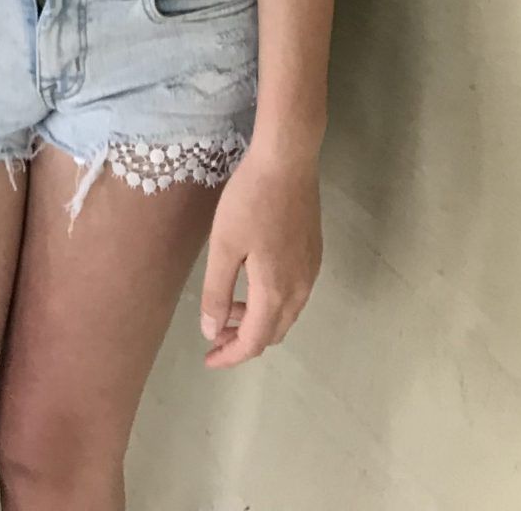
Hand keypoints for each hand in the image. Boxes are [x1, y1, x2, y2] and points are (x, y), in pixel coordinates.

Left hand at [200, 148, 321, 367]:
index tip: (208, 359)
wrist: (287, 161)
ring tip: (226, 308)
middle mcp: (300, 288)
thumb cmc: (250, 200)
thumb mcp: (223, 245)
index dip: (231, 355)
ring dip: (256, 320)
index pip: (255, 341)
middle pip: (273, 332)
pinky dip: (270, 302)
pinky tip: (250, 283)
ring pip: (285, 314)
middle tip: (213, 334)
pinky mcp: (312, 253)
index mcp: (276, 291)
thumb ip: (217, 292)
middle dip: (242, 340)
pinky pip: (293, 294)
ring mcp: (310, 271)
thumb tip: (212, 331)